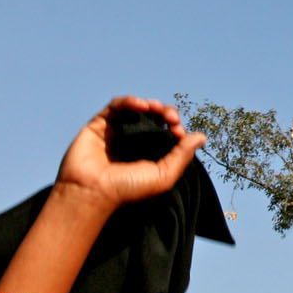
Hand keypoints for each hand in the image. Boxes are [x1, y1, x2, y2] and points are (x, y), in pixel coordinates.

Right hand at [0, 97, 205, 292]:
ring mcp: (115, 132)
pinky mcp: (99, 124)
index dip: (176, 127)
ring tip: (157, 109)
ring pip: (136, 109)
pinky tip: (141, 105)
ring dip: (150, 104)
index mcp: (148, 154)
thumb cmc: (127, 190)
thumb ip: (182, 156)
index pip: (166, 132)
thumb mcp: (163, 176)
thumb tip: (201, 136)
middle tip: (171, 118)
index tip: (179, 132)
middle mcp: (133, 142)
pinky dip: (130, 101)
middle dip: (166, 113)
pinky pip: (116, 106)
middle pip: (154, 118)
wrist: (91, 192)